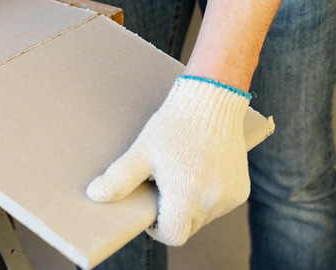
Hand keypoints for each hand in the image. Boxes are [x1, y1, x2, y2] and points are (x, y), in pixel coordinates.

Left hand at [86, 75, 251, 245]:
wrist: (211, 100)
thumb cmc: (173, 125)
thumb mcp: (142, 150)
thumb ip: (120, 177)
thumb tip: (95, 195)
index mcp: (186, 197)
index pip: (171, 235)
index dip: (157, 227)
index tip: (151, 207)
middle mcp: (211, 202)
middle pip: (187, 227)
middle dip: (173, 214)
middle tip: (163, 185)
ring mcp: (229, 197)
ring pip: (204, 216)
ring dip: (191, 205)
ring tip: (182, 174)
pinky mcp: (241, 189)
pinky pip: (220, 204)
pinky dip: (208, 195)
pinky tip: (200, 172)